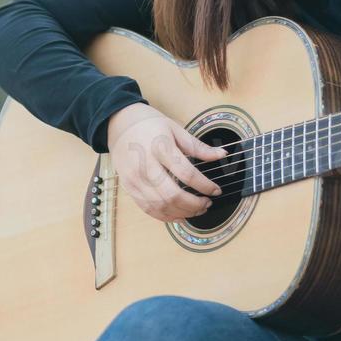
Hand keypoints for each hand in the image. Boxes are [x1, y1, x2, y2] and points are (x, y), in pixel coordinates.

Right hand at [104, 103, 228, 221]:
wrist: (118, 123)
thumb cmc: (148, 123)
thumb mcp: (175, 128)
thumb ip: (199, 146)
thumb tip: (222, 154)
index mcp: (160, 147)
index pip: (186, 173)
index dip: (205, 186)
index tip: (216, 190)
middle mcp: (146, 165)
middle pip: (172, 195)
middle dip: (194, 204)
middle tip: (207, 203)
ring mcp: (135, 178)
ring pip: (160, 206)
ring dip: (182, 213)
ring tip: (197, 210)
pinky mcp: (129, 187)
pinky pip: (148, 209)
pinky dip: (165, 217)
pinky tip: (179, 215)